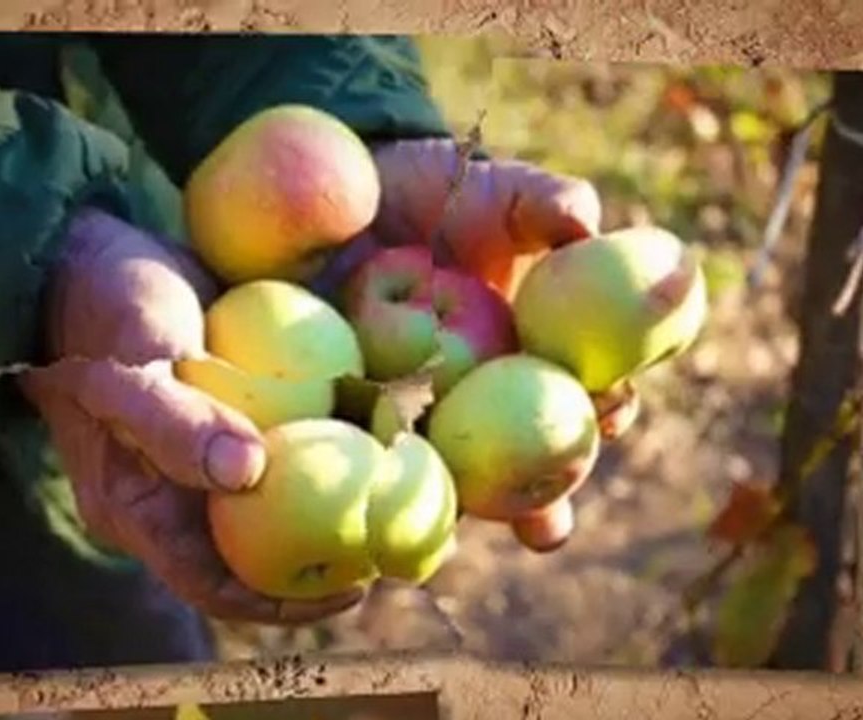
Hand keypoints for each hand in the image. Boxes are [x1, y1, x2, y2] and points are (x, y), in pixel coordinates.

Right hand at [17, 207, 363, 623]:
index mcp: (140, 507)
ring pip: (278, 500)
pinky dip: (329, 443)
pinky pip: (285, 446)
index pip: (212, 581)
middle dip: (325, 556)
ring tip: (400, 491)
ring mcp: (206, 456)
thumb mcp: (128, 364)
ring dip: (335, 500)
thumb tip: (248, 476)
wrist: (95, 254)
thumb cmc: (105, 309)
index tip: (354, 587)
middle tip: (393, 541)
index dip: (282, 601)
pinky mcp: (231, 417)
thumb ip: (174, 421)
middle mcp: (177, 494)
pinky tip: (380, 429)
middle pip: (257, 551)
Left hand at [311, 139, 633, 544]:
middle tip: (549, 521)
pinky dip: (385, 485)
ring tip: (462, 545)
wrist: (352, 190)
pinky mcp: (359, 412)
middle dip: (542, 494)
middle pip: (523, 454)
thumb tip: (588, 224)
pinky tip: (380, 522)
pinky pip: (375, 454)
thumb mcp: (496, 191)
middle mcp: (486, 390)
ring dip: (465, 515)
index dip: (607, 404)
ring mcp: (422, 408)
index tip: (614, 408)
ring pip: (454, 474)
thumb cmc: (439, 190)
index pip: (585, 387)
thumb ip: (544, 204)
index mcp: (534, 347)